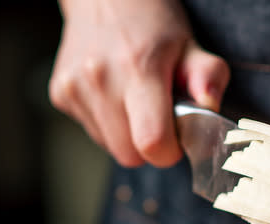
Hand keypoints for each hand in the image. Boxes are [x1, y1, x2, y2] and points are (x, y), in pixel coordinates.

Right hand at [48, 0, 229, 167]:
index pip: (151, 142)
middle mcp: (100, 79)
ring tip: (134, 99)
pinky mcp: (60, 94)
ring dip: (126, 135)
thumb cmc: (151, 22)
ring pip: (109, 147)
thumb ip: (208, 76)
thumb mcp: (189, 43)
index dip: (170, 151)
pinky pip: (92, 132)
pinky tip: (114, 94)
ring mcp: (74, 88)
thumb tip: (209, 105)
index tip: (177, 138)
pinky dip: (108, 123)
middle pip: (128, 154)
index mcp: (138, 68)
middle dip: (149, 145)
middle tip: (158, 115)